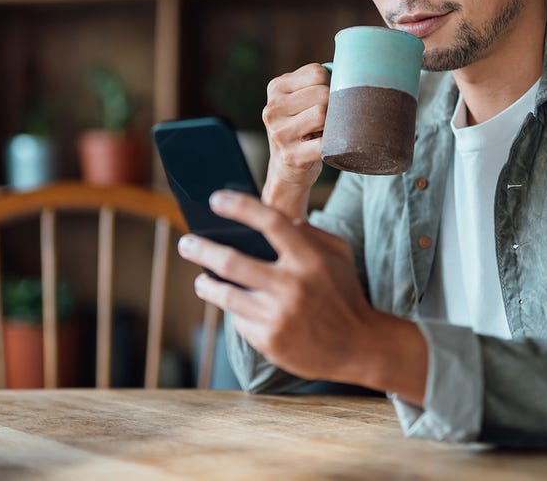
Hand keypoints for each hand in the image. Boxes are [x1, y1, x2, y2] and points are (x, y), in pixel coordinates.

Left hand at [177, 190, 425, 399]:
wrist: (360, 347)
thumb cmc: (344, 293)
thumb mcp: (338, 255)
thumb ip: (307, 232)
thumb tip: (268, 217)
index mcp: (310, 259)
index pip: (270, 222)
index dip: (239, 206)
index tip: (216, 199)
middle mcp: (292, 287)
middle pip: (232, 261)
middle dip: (201, 249)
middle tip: (186, 242)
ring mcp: (279, 317)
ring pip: (226, 295)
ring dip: (206, 284)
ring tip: (201, 279)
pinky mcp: (270, 342)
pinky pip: (239, 320)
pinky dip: (235, 312)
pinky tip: (236, 308)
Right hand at [262, 64, 330, 210]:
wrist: (287, 169)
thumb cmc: (302, 127)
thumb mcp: (299, 99)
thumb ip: (316, 81)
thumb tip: (352, 68)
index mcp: (275, 88)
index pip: (317, 73)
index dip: (330, 85)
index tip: (325, 100)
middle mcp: (272, 109)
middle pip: (322, 93)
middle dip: (334, 105)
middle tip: (329, 119)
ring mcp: (279, 134)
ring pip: (323, 114)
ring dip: (333, 124)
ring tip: (325, 131)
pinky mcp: (291, 156)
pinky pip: (324, 143)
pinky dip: (334, 144)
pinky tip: (328, 146)